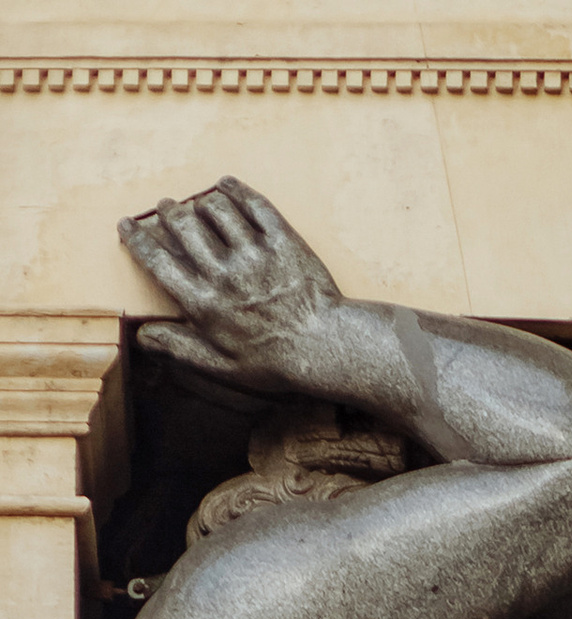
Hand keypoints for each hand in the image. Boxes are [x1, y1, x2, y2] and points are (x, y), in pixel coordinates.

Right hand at [120, 180, 344, 388]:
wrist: (328, 349)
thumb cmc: (274, 363)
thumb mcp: (223, 366)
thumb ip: (181, 348)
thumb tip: (142, 337)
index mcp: (204, 303)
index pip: (158, 261)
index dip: (138, 239)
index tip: (127, 225)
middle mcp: (224, 273)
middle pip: (183, 225)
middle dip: (167, 212)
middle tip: (165, 207)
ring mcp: (254, 253)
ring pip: (214, 209)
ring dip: (201, 201)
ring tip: (199, 203)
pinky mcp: (282, 240)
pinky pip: (253, 203)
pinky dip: (235, 189)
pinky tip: (226, 184)